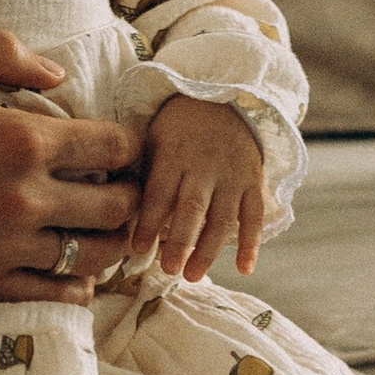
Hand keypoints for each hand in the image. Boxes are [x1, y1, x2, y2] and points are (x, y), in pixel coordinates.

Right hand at [0, 28, 140, 297]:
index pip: (115, 148)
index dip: (131, 148)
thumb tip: (62, 76)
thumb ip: (4, 57)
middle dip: (131, 198)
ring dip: (108, 243)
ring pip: (93, 255)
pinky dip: (77, 285)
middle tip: (125, 192)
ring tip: (104, 230)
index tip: (126, 152)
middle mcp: (25, 197)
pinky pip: (54, 292)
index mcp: (24, 139)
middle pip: (117, 207)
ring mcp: (8, 246)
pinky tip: (77, 270)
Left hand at [131, 94, 267, 282]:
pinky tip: (244, 269)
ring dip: (208, 249)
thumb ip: (143, 172)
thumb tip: (120, 211)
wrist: (226, 99)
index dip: (148, 222)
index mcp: (175, 154)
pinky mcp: (253, 182)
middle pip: (192, 208)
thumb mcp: (154, 138)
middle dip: (180, 241)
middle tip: (169, 269)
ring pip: (222, 217)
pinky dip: (251, 243)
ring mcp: (232, 176)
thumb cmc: (179, 127)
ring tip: (192, 276)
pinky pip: (254, 215)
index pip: (159, 192)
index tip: (137, 249)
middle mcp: (205, 166)